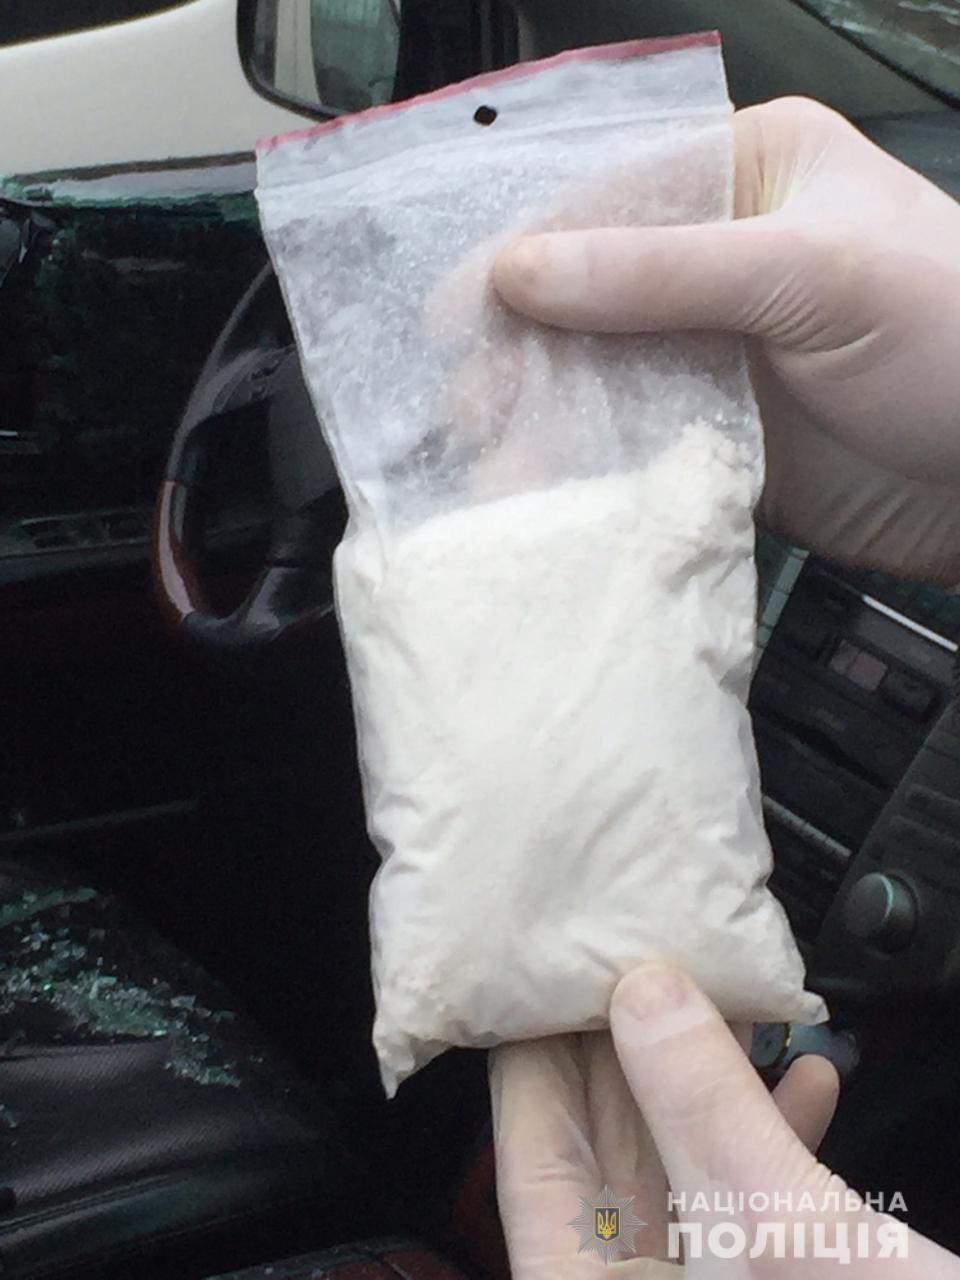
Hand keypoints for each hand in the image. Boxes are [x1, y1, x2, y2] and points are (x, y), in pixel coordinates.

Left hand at [491, 964, 958, 1275]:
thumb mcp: (784, 1231)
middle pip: (608, 1164)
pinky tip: (807, 1077)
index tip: (533, 978)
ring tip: (712, 997)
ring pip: (688, 1175)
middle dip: (623, 1058)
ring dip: (706, 1087)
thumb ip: (702, 1108)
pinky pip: (757, 1205)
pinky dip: (776, 1137)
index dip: (531, 1068)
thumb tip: (642, 992)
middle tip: (621, 960)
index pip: (533, 1173)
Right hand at [492, 98, 959, 585]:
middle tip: (470, 401)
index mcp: (749, 173)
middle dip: (525, 345)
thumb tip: (523, 271)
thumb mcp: (813, 276)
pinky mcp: (714, 435)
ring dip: (543, 415)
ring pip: (599, 373)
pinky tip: (542, 488)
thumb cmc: (955, 342)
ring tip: (490, 458)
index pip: (611, 193)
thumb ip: (664, 273)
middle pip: (589, 290)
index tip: (463, 307)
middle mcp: (720, 258)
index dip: (530, 248)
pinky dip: (584, 467)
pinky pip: (629, 443)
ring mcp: (714, 351)